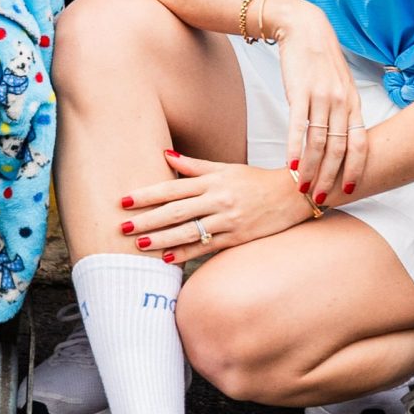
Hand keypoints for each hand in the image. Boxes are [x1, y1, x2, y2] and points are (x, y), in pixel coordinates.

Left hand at [117, 153, 308, 260]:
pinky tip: (166, 258)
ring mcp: (228, 220)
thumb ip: (195, 166)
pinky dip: (185, 253)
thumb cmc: (255, 181)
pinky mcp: (236, 238)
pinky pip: (206, 247)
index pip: (173, 187)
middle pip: (176, 211)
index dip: (147, 194)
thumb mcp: (226, 168)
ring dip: (161, 239)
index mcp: (213, 180)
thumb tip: (166, 155)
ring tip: (139, 245)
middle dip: (147, 219)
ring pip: (188, 231)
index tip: (124, 200)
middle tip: (122, 227)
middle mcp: (218, 199)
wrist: (291, 196)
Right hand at [272, 0, 368, 206]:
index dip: (355, 169)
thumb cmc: (322, 60)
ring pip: (318, 142)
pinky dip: (294, 148)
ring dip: (310, 168)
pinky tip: (290, 164)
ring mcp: (321, 97)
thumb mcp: (341, 85)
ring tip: (302, 186)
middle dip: (330, 177)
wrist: (306, 29)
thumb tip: (343, 140)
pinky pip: (297, 126)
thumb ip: (343, 111)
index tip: (348, 190)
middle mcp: (341, 102)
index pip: (360, 143)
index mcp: (353, 103)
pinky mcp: (300, 91)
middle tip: (320, 198)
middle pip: (339, 149)